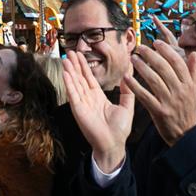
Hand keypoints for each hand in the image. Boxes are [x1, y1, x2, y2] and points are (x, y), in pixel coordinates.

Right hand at [64, 46, 134, 173]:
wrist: (113, 144)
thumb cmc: (119, 129)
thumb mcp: (127, 106)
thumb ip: (127, 91)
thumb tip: (129, 76)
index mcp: (98, 97)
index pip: (89, 78)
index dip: (84, 66)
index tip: (80, 55)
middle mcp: (88, 99)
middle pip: (80, 78)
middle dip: (75, 65)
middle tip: (71, 51)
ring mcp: (82, 104)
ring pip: (75, 83)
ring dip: (70, 71)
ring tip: (66, 58)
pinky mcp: (78, 109)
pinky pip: (73, 94)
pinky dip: (69, 83)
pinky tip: (66, 73)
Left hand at [127, 41, 195, 145]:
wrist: (186, 135)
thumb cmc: (188, 110)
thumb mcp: (195, 91)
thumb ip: (193, 72)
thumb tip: (193, 54)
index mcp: (188, 85)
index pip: (177, 62)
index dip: (166, 50)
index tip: (156, 42)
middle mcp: (180, 91)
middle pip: (164, 68)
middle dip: (151, 55)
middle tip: (140, 47)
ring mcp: (169, 102)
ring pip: (154, 80)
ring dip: (141, 67)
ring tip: (133, 58)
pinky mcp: (159, 112)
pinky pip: (145, 96)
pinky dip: (135, 86)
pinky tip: (126, 78)